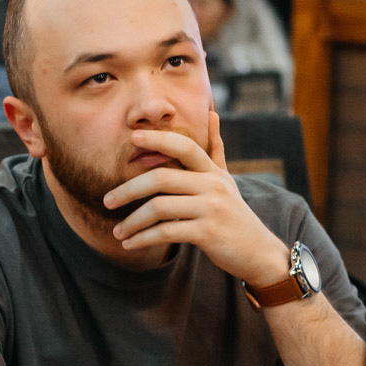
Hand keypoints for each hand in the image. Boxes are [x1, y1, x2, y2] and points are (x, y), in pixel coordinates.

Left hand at [104, 112, 289, 285]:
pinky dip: (143, 238)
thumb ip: (215, 150)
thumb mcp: (226, 180)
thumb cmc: (235, 215)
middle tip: (107, 200)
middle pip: (161, 178)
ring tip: (117, 232)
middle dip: (128, 189)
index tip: (133, 137)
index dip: (159, 139)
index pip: (185, 147)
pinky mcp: (208, 233)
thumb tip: (212, 113)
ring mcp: (211, 209)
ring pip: (160, 207)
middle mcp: (213, 186)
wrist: (258, 252)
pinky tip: (130, 244)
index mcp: (213, 172)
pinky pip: (167, 232)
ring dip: (132, 221)